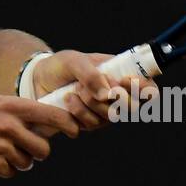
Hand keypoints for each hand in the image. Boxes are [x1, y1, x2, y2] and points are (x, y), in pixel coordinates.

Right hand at [0, 94, 78, 178]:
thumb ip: (17, 111)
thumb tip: (45, 123)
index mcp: (9, 107)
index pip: (49, 115)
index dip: (67, 124)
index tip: (75, 130)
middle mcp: (7, 125)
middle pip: (43, 148)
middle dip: (36, 152)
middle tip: (23, 148)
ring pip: (27, 163)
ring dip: (17, 161)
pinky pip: (11, 172)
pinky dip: (4, 169)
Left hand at [32, 50, 159, 129]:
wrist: (37, 81)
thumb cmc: (61, 66)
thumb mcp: (74, 61)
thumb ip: (91, 74)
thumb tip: (107, 95)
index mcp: (121, 74)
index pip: (148, 87)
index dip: (143, 88)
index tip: (123, 81)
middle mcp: (117, 95)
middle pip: (132, 107)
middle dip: (112, 97)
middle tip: (92, 85)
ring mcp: (105, 111)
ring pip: (110, 117)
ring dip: (90, 103)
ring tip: (74, 89)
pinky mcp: (90, 123)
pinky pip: (92, 124)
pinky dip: (78, 112)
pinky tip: (68, 100)